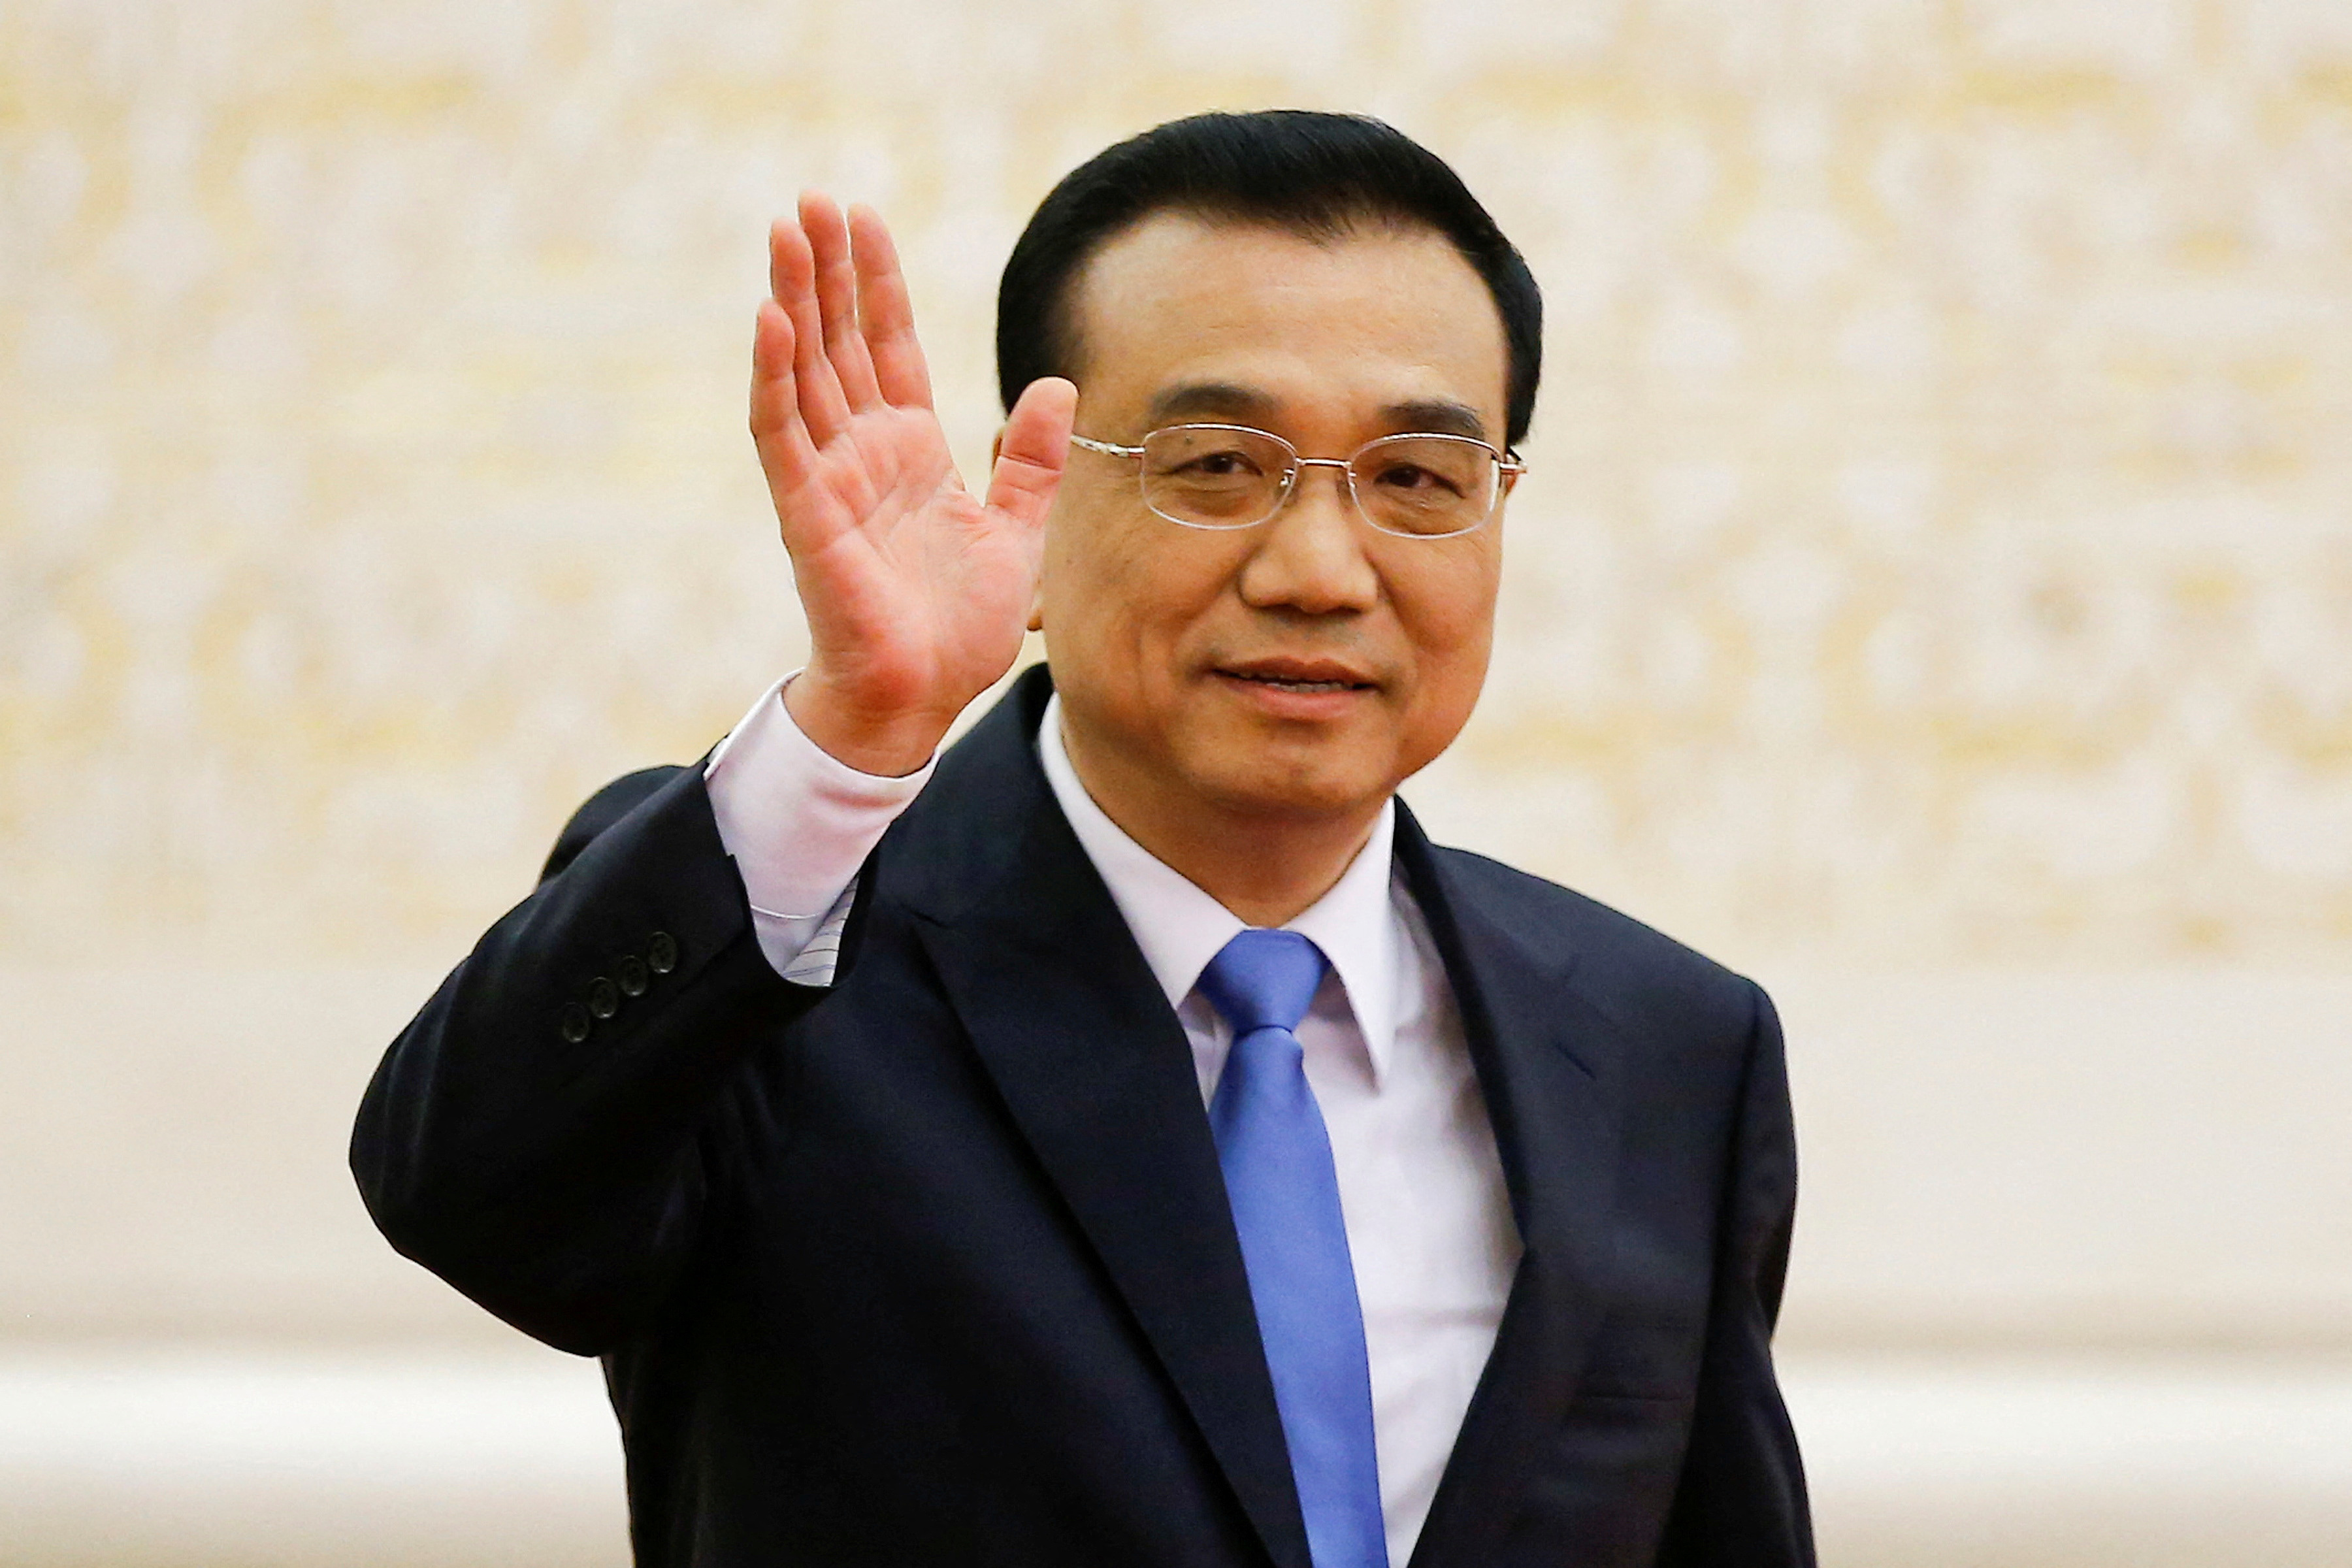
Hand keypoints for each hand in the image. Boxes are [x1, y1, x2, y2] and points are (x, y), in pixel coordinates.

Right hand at [751, 193, 1075, 775]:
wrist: (922, 700)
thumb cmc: (957, 629)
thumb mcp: (1017, 533)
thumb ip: (1029, 461)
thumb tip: (1055, 386)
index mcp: (910, 453)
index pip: (889, 349)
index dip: (877, 285)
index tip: (865, 219)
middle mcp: (862, 456)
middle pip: (838, 343)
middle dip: (827, 272)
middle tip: (810, 200)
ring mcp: (829, 481)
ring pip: (803, 372)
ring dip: (794, 301)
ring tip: (786, 232)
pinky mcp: (807, 515)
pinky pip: (783, 435)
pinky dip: (774, 377)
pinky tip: (771, 320)